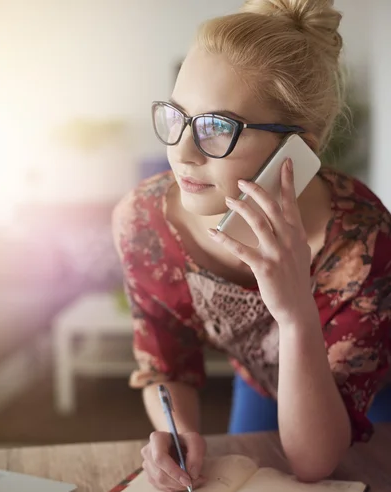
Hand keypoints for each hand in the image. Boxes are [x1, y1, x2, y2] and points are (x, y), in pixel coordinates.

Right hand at [140, 430, 206, 491]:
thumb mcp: (196, 441)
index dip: (173, 471)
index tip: (188, 480)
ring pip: (160, 482)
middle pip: (160, 473)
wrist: (180, 443)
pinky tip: (184, 482)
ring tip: (193, 482)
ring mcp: (147, 464)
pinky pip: (161, 487)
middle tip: (195, 482)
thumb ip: (196, 455)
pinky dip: (174, 488)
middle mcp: (148, 452)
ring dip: (178, 486)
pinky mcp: (150, 475)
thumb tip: (192, 474)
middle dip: (178, 482)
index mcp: (157, 439)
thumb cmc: (187, 440)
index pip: (160, 458)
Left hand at [208, 159, 315, 326]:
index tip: (284, 163)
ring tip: (228, 200)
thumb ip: (291, 235)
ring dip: (241, 208)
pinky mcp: (263, 267)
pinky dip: (225, 240)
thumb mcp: (299, 253)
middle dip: (257, 190)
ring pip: (258, 222)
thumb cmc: (294, 279)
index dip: (287, 181)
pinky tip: (214, 233)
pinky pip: (241, 249)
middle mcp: (289, 240)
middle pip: (272, 207)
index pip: (291, 203)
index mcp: (297, 235)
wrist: (296, 307)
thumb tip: (278, 221)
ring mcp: (277, 253)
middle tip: (242, 181)